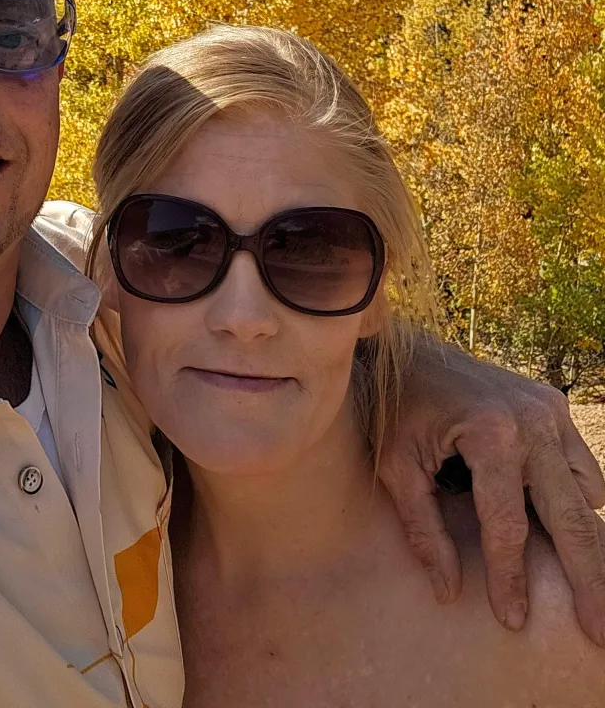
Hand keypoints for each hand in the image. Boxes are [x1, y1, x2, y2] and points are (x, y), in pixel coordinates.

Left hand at [378, 334, 604, 645]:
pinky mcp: (554, 406)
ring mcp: (550, 411)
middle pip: (571, 518)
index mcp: (491, 433)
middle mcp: (532, 421)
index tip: (513, 620)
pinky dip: (581, 503)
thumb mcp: (396, 465)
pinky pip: (583, 468)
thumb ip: (423, 529)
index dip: (511, 577)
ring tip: (595, 593)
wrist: (408, 348)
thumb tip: (449, 591)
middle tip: (600, 632)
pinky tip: (571, 536)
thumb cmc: (395, 406)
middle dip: (589, 580)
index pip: (508, 525)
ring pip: (589, 494)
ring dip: (590, 542)